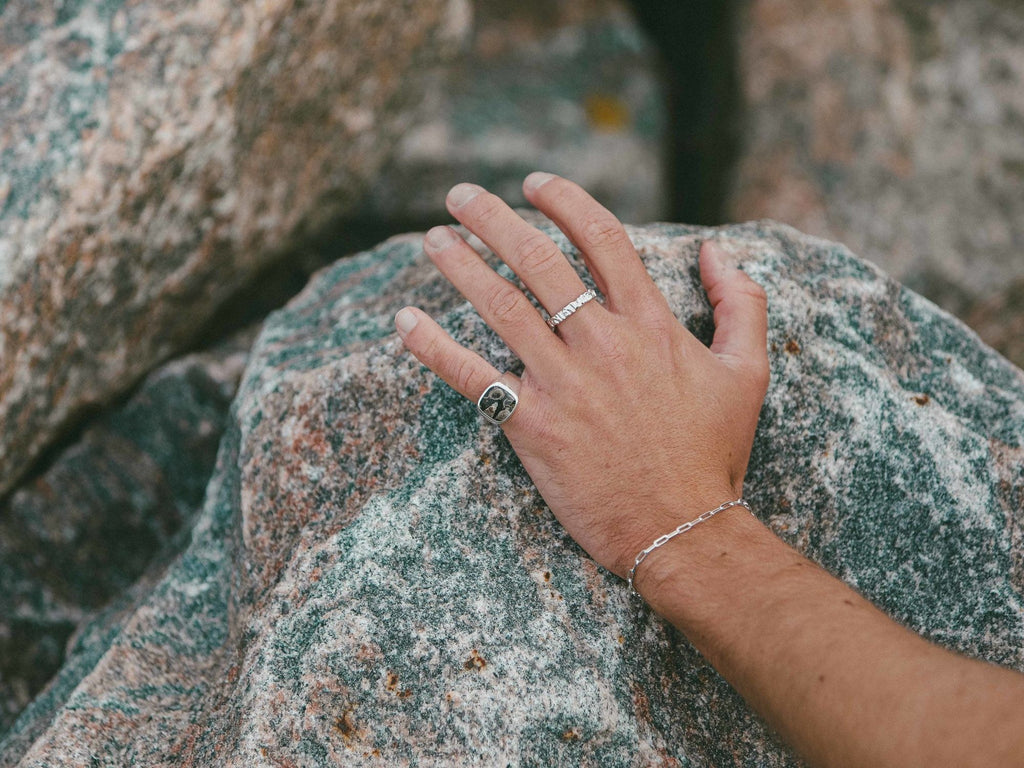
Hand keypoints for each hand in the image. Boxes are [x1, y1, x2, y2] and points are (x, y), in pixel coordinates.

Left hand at [395, 173, 768, 580]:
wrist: (684, 530)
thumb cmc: (714, 454)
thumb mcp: (749, 372)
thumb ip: (741, 303)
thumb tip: (717, 250)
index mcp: (651, 324)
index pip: (602, 239)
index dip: (564, 201)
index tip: (534, 185)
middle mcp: (603, 344)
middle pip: (539, 261)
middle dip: (493, 219)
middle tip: (459, 195)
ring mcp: (564, 384)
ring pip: (501, 307)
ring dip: (461, 266)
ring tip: (433, 240)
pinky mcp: (533, 427)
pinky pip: (472, 378)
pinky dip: (434, 347)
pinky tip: (404, 321)